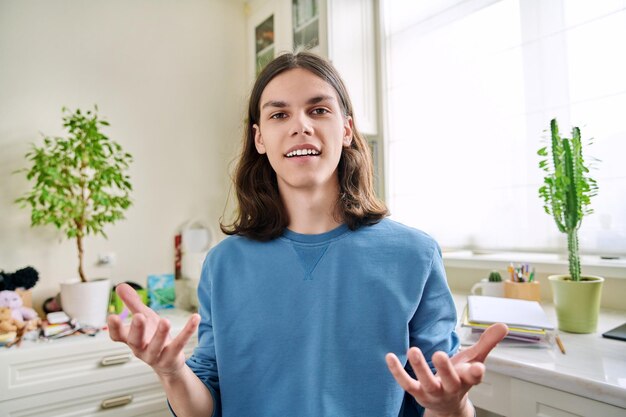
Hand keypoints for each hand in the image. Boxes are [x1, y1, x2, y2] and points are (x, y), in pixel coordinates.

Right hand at [107, 283, 199, 378]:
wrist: (168, 363)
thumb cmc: (153, 338)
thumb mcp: (144, 318)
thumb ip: (132, 303)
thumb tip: (119, 286)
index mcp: (131, 339)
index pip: (118, 336)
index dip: (114, 327)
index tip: (112, 316)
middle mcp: (141, 349)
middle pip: (135, 341)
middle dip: (137, 329)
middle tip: (139, 316)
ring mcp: (156, 355)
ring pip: (156, 346)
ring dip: (160, 334)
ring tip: (165, 321)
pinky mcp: (172, 357)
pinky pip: (180, 344)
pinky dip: (188, 331)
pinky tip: (195, 318)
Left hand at [386, 323, 507, 416]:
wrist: (447, 405)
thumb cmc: (460, 377)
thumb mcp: (475, 360)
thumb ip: (487, 342)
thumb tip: (503, 325)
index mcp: (467, 379)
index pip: (474, 377)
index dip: (476, 373)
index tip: (478, 367)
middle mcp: (451, 387)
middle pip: (450, 380)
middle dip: (445, 369)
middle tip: (438, 354)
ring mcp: (433, 391)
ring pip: (427, 383)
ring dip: (420, 368)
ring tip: (413, 350)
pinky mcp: (417, 392)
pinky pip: (406, 384)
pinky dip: (397, 372)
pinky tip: (389, 357)